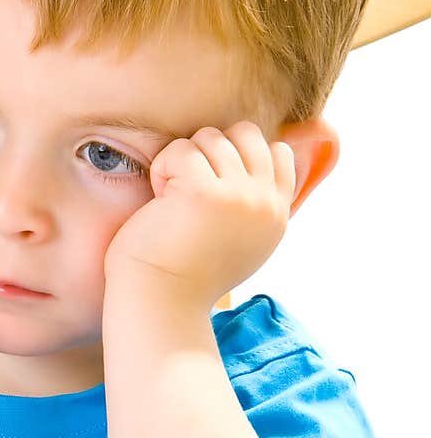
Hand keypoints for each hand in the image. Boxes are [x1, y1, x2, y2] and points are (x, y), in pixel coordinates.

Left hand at [104, 122, 295, 309]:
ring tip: (172, 201)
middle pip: (246, 134)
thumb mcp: (240, 239)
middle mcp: (265, 205)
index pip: (278, 151)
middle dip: (210, 150)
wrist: (160, 303)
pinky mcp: (204, 193)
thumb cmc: (186, 272)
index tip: (210, 190)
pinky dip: (162, 169)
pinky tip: (160, 202)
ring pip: (210, 137)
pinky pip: (181, 151)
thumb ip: (255, 203)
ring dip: (181, 162)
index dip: (238, 155)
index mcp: (277, 215)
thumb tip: (270, 150)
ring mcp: (239, 197)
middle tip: (188, 189)